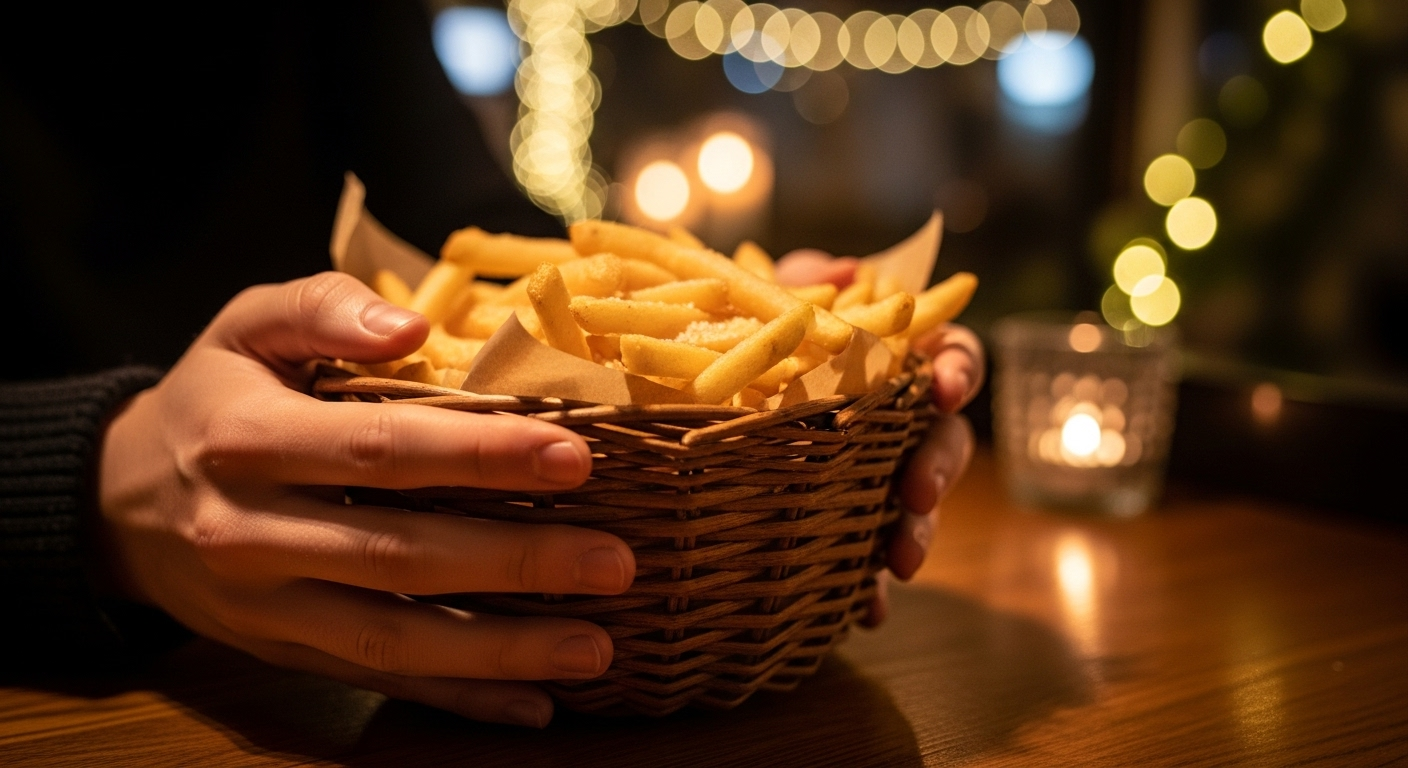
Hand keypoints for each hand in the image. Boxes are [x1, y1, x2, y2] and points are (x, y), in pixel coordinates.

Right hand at [96, 272, 635, 727]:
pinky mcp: (284, 652)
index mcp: (246, 441)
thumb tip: (413, 324)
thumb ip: (323, 307)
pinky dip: (458, 701)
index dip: (478, 455)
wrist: (118, 500)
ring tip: (596, 647)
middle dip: (515, 563)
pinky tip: (534, 703)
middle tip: (615, 560)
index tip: (575, 455)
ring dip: (500, 652)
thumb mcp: (245, 326)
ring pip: (392, 642)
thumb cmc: (214, 397)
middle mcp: (251, 535)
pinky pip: (375, 683)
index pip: (378, 450)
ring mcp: (267, 608)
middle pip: (398, 556)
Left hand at [776, 250, 980, 625]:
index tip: (943, 390)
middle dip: (939, 465)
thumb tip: (850, 267)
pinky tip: (866, 610)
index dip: (958, 372)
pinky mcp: (849, 517)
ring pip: (919, 502)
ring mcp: (879, 470)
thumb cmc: (757, 326)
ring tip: (897, 563)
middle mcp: (902, 417)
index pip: (954, 357)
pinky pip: (870, 554)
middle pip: (948, 437)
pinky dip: (871, 584)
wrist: (706, 376)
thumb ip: (811, 278)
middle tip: (916, 490)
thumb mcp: (777, 292)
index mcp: (900, 357)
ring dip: (918, 532)